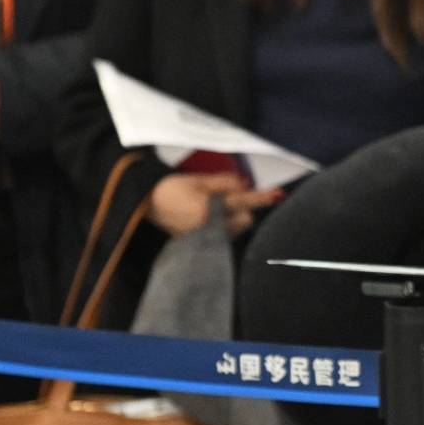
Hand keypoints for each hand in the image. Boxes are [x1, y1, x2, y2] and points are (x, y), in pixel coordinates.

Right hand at [148, 172, 282, 237]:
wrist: (146, 206)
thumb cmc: (170, 189)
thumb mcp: (198, 180)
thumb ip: (225, 182)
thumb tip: (246, 184)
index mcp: (209, 210)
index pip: (243, 202)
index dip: (260, 198)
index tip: (277, 195)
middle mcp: (211, 228)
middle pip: (245, 219)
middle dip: (244, 208)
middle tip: (230, 196)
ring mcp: (207, 239)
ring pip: (237, 228)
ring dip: (235, 217)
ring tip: (217, 206)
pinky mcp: (203, 244)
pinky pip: (225, 235)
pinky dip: (225, 225)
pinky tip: (211, 216)